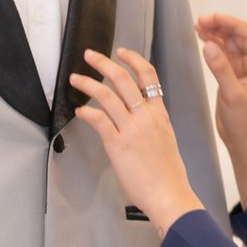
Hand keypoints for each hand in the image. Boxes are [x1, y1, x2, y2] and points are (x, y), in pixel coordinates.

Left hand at [69, 47, 203, 237]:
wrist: (169, 194)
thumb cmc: (168, 174)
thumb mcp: (166, 140)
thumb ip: (152, 125)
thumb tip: (139, 121)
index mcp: (159, 114)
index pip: (148, 76)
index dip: (133, 59)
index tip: (121, 52)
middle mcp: (146, 116)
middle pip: (123, 79)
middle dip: (103, 63)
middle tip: (90, 56)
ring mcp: (131, 129)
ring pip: (106, 95)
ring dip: (88, 83)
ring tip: (76, 79)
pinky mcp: (118, 144)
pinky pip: (99, 120)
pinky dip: (87, 112)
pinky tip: (80, 111)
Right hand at [193, 14, 246, 207]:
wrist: (243, 142)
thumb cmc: (244, 122)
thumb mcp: (232, 95)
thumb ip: (221, 69)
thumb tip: (209, 45)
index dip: (231, 23)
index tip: (212, 18)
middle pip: (239, 36)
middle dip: (221, 26)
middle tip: (199, 22)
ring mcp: (243, 69)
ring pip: (230, 43)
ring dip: (215, 34)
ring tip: (197, 27)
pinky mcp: (232, 75)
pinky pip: (223, 54)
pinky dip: (213, 45)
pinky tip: (202, 39)